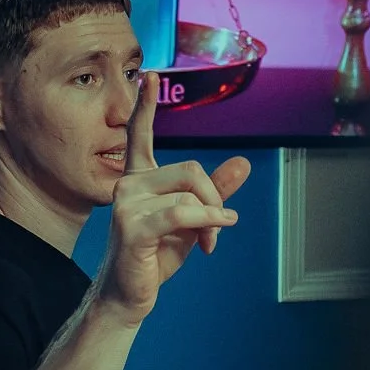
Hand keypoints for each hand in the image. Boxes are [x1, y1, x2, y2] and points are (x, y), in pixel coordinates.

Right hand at [93, 72, 250, 325]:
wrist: (130, 294)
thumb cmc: (156, 254)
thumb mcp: (193, 219)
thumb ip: (214, 191)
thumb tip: (242, 163)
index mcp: (138, 177)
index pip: (139, 134)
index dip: (145, 105)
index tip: (150, 75)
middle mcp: (128, 184)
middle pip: (190, 169)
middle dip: (213, 199)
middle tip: (218, 227)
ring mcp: (126, 204)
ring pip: (189, 191)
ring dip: (212, 218)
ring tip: (211, 242)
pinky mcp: (133, 227)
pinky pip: (182, 212)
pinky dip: (208, 221)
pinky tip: (217, 234)